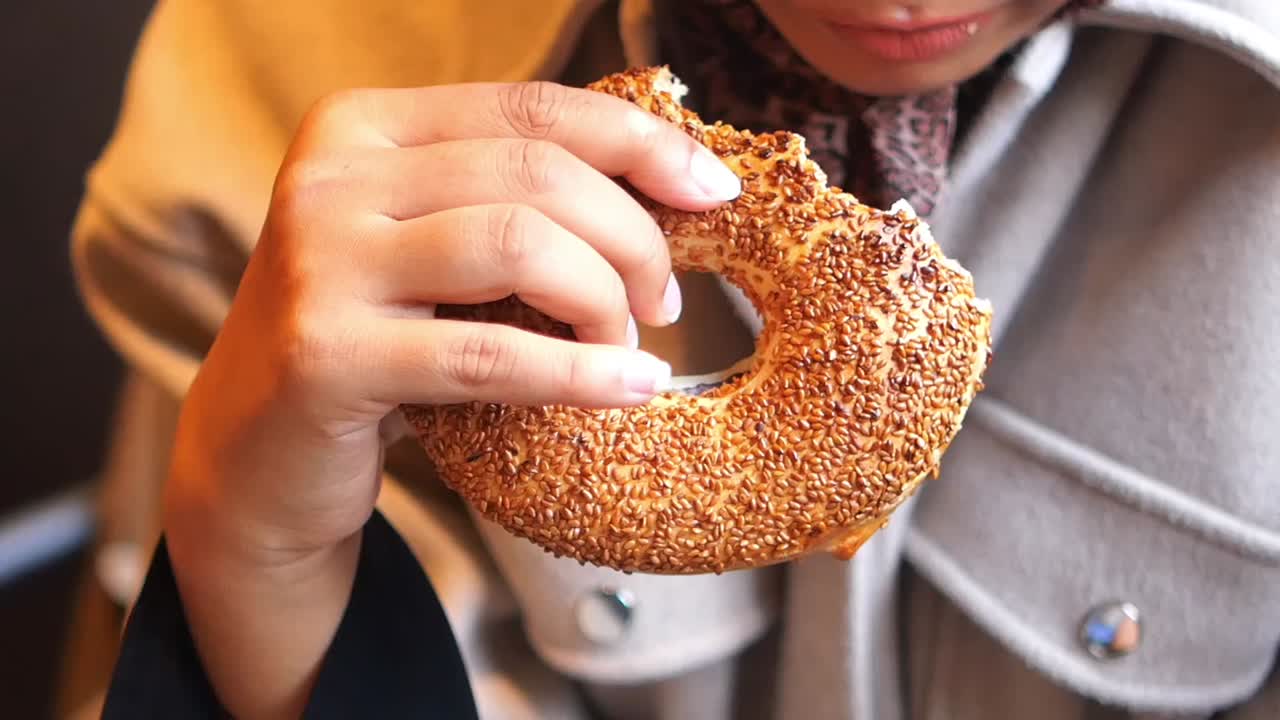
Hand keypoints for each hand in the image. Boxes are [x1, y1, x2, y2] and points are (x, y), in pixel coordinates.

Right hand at [161, 80, 740, 718]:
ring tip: (631, 345)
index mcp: (361, 127)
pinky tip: (635, 388)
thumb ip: (511, 201)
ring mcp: (318, 261)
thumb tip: (669, 184)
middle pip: (535, 173)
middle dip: (632, 237)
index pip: (532, 109)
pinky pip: (486, 354)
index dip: (640, 144)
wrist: (256, 453)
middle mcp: (329, 176)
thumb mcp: (430, 249)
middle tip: (664, 302)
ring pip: (517, 244)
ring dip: (605, 298)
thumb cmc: (373, 342)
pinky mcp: (324, 355)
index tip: (714, 192)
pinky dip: (579, 373)